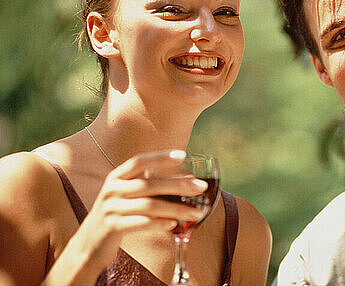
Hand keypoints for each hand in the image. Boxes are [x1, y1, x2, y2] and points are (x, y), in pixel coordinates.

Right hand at [45, 150, 206, 283]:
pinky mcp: (111, 228)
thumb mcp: (126, 195)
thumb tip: (187, 182)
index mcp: (117, 177)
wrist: (88, 244)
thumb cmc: (116, 215)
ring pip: (149, 205)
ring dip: (176, 209)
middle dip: (178, 185)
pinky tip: (173, 225)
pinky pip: (141, 224)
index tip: (182, 155)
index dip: (160, 157)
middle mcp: (112, 189)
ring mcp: (110, 209)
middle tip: (201, 187)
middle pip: (150, 183)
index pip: (139, 161)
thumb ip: (148, 185)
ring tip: (195, 212)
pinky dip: (159, 223)